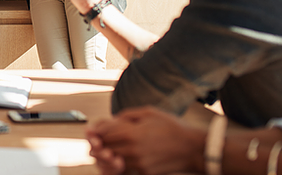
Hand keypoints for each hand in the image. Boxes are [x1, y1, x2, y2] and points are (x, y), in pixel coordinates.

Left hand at [88, 107, 206, 174]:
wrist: (191, 148)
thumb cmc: (172, 127)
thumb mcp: (149, 112)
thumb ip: (128, 115)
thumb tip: (114, 119)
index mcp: (133, 132)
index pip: (106, 133)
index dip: (96, 131)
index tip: (91, 129)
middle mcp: (133, 149)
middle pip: (107, 148)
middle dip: (98, 144)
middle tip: (93, 141)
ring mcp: (139, 163)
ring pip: (114, 160)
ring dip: (106, 155)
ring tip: (102, 150)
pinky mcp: (145, 172)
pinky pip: (126, 168)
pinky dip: (120, 163)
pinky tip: (118, 157)